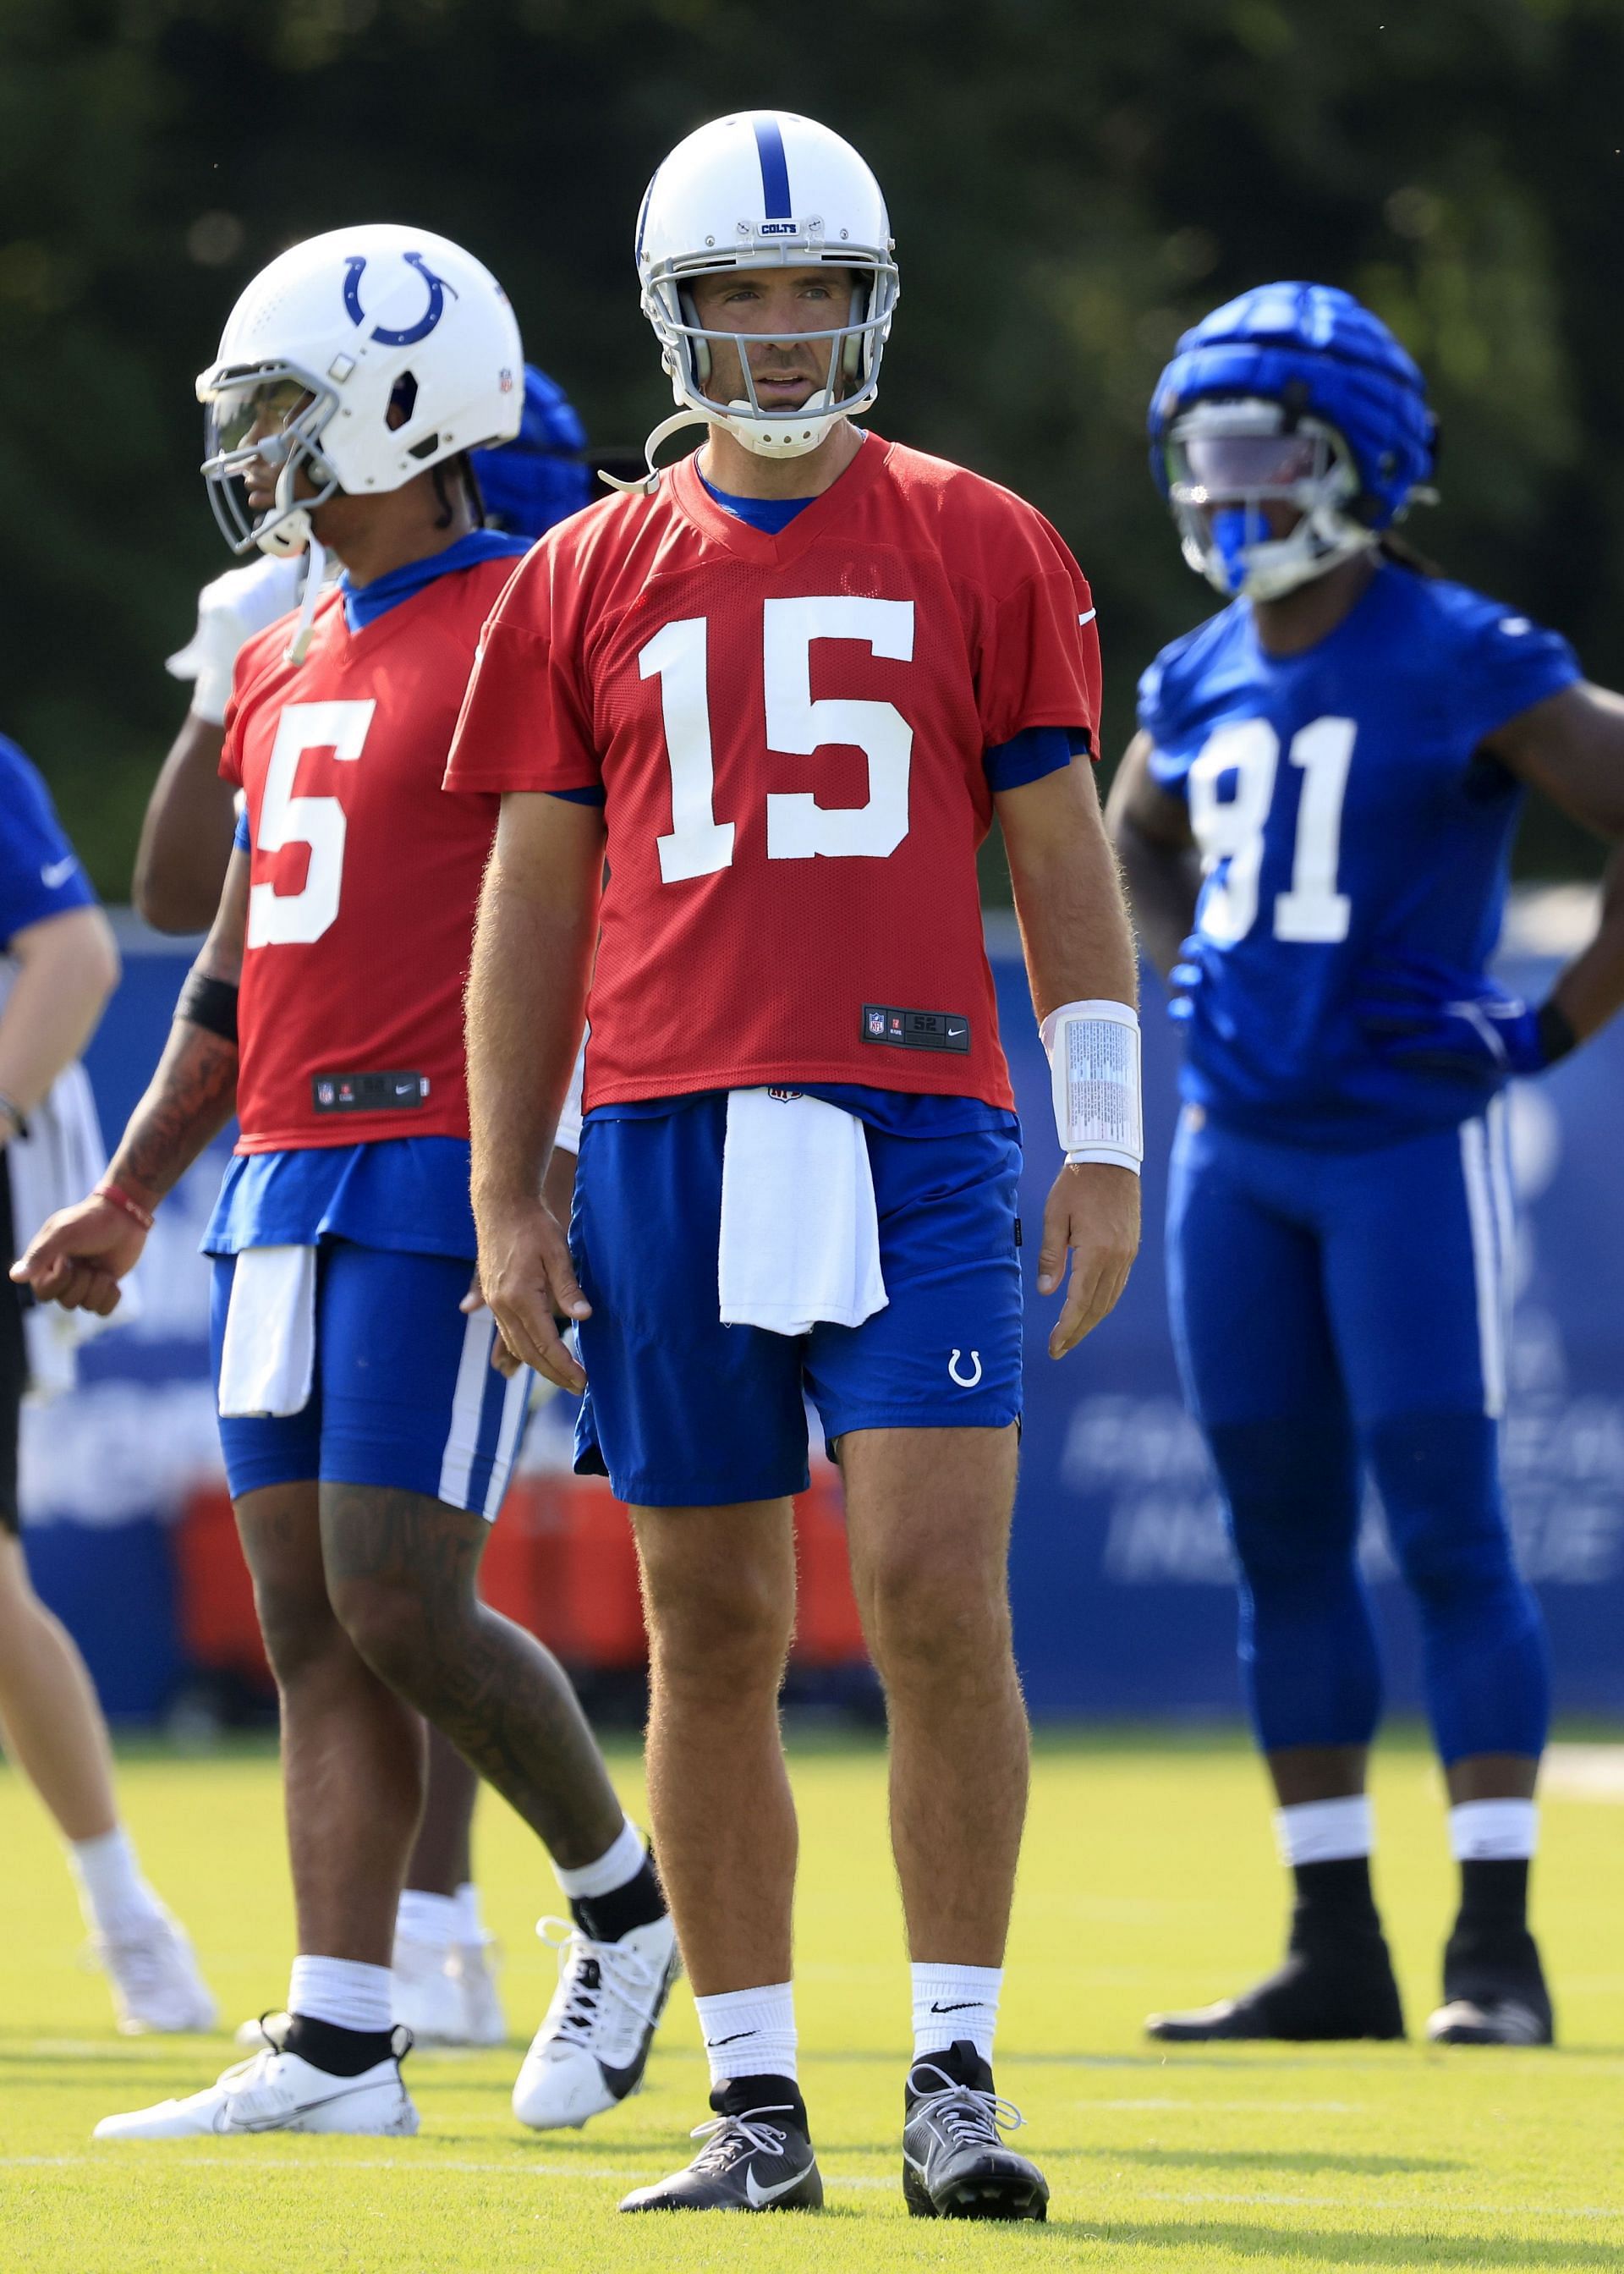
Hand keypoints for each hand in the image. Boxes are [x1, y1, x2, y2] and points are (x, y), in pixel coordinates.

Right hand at [10, 1194, 146, 1315]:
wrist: (124, 1216)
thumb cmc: (89, 1221)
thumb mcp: (62, 1234)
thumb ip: (39, 1255)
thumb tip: (15, 1277)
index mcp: (44, 1266)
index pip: (44, 1293)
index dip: (60, 1279)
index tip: (67, 1258)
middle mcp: (61, 1278)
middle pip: (67, 1302)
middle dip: (83, 1281)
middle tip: (89, 1261)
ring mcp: (83, 1284)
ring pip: (87, 1306)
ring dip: (99, 1285)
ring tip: (101, 1266)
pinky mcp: (102, 1289)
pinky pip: (103, 1310)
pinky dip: (111, 1296)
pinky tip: (112, 1278)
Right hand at [470, 1196, 589, 1393]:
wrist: (501, 1205)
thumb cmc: (533, 1225)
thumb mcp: (557, 1253)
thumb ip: (569, 1288)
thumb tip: (584, 1317)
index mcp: (520, 1297)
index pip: (545, 1343)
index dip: (565, 1365)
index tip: (583, 1380)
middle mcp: (503, 1306)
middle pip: (529, 1352)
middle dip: (554, 1372)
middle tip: (578, 1386)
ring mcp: (495, 1303)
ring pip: (517, 1345)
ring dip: (539, 1364)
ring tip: (563, 1376)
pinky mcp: (493, 1298)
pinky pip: (510, 1333)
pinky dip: (526, 1348)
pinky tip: (539, 1355)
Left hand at [1036, 1160, 1140, 1358]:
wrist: (1110, 1158)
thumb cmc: (1077, 1183)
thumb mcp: (1055, 1216)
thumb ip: (1051, 1256)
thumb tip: (1046, 1292)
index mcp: (1097, 1252)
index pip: (1080, 1302)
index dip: (1066, 1328)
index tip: (1053, 1346)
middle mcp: (1117, 1258)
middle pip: (1097, 1307)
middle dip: (1077, 1332)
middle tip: (1058, 1349)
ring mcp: (1127, 1254)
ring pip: (1110, 1299)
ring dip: (1091, 1321)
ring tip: (1072, 1335)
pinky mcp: (1131, 1248)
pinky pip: (1118, 1285)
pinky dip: (1103, 1303)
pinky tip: (1091, 1309)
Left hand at [1354, 953, 1549, 1082]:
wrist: (1534, 1037)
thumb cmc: (1509, 1015)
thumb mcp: (1484, 988)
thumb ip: (1461, 983)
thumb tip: (1443, 976)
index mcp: (1461, 982)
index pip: (1425, 963)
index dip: (1399, 954)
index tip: (1375, 947)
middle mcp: (1455, 997)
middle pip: (1411, 983)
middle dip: (1382, 978)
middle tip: (1354, 975)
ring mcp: (1454, 1020)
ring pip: (1410, 1013)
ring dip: (1380, 1012)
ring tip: (1354, 1011)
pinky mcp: (1456, 1043)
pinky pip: (1422, 1045)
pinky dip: (1401, 1048)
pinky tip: (1382, 1053)